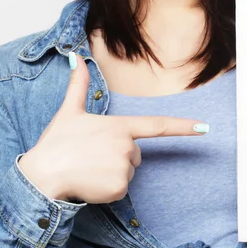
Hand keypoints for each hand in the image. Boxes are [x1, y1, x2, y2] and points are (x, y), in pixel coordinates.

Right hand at [19, 53, 208, 203]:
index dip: (184, 126)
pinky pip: (121, 189)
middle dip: (118, 156)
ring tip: (89, 168)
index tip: (205, 127)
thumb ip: (79, 85)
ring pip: (128, 172)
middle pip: (135, 153)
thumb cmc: (56, 143)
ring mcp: (124, 167)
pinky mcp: (119, 188)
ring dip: (113, 172)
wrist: (41, 176)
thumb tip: (76, 58)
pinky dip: (108, 189)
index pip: (158, 125)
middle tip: (92, 156)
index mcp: (120, 126)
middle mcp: (126, 145)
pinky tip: (91, 182)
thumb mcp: (69, 111)